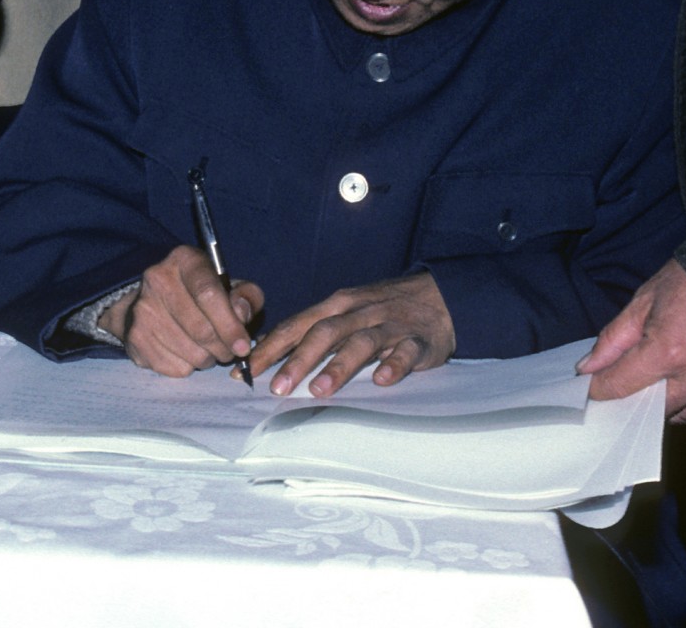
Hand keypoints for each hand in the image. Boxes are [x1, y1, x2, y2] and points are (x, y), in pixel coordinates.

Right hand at [101, 245, 263, 376]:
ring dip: (208, 359)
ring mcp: (143, 310)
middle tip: (230, 352)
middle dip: (223, 348)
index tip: (243, 347)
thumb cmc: (199, 295)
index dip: (230, 325)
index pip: (208, 294)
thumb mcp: (229, 286)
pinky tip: (186, 353)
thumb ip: (247, 296)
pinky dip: (189, 367)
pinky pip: (176, 368)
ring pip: (192, 353)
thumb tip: (242, 314)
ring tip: (208, 350)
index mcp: (185, 260)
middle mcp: (157, 279)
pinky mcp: (135, 338)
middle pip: (201, 329)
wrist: (150, 303)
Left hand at [249, 271, 454, 397]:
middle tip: (277, 387)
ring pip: (360, 343)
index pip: (296, 325)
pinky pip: (405, 352)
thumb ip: (312, 330)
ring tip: (320, 389)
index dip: (271, 348)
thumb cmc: (381, 309)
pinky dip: (393, 364)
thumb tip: (269, 351)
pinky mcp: (417, 340)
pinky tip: (382, 379)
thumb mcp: (345, 312)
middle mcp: (358, 313)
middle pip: (324, 333)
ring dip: (338, 366)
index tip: (246, 371)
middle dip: (298, 360)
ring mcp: (388, 325)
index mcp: (336, 306)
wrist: (439, 297)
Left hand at [580, 259, 685, 421]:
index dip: (600, 388)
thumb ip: (613, 339)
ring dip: (666, 403)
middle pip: (650, 410)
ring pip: (682, 416)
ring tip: (665, 375)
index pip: (621, 387)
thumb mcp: (644, 301)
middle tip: (630, 380)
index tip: (592, 388)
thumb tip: (588, 369)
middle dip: (635, 397)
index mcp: (670, 350)